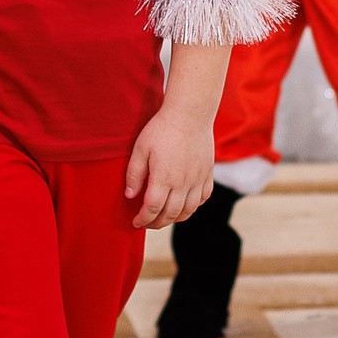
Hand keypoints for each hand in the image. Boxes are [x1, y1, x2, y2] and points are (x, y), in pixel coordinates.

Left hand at [125, 100, 215, 228]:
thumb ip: (134, 174)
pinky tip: (183, 204)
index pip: (152, 208)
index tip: (136, 222)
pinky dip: (192, 206)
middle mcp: (183, 183)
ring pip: (188, 211)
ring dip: (174, 218)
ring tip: (164, 217)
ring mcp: (198, 180)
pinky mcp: (208, 174)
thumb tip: (130, 195)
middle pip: (170, 214)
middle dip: (157, 223)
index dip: (143, 219)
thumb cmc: (162, 129)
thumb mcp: (140, 149)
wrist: (190, 114)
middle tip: (148, 222)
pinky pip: (202, 199)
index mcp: (164, 178)